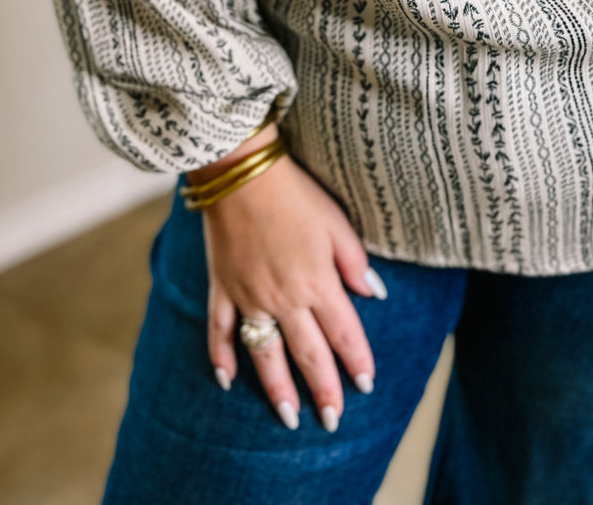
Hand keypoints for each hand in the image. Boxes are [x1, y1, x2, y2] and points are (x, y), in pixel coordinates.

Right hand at [198, 134, 384, 431]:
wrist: (241, 172)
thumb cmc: (295, 192)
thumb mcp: (337, 221)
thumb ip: (354, 262)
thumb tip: (373, 294)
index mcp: (317, 282)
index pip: (343, 333)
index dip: (356, 362)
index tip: (365, 386)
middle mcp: (284, 298)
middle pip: (308, 354)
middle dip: (323, 390)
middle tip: (332, 421)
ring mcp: (249, 296)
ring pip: (264, 353)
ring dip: (277, 389)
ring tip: (288, 418)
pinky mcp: (222, 287)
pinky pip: (219, 331)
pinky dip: (221, 357)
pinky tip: (226, 381)